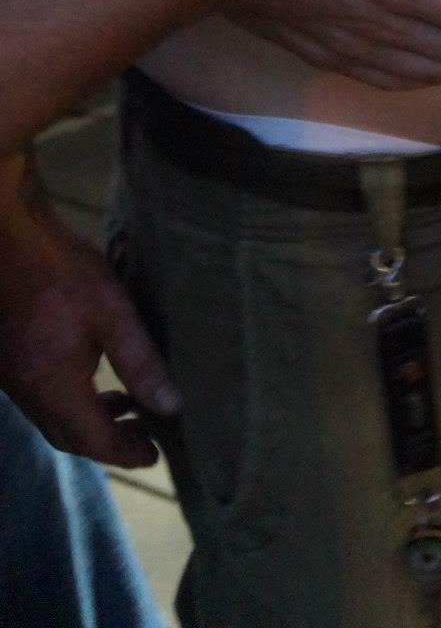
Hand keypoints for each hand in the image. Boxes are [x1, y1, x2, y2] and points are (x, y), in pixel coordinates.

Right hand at [0, 189, 179, 466]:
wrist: (5, 236)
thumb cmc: (60, 269)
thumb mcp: (110, 311)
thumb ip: (140, 361)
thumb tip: (172, 405)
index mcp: (52, 387)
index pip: (92, 440)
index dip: (125, 452)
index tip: (154, 455)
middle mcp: (27, 392)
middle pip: (69, 436)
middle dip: (108, 443)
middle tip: (145, 435)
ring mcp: (13, 376)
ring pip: (52, 417)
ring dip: (89, 420)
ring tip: (129, 406)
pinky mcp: (8, 357)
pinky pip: (40, 396)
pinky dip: (70, 399)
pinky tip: (90, 375)